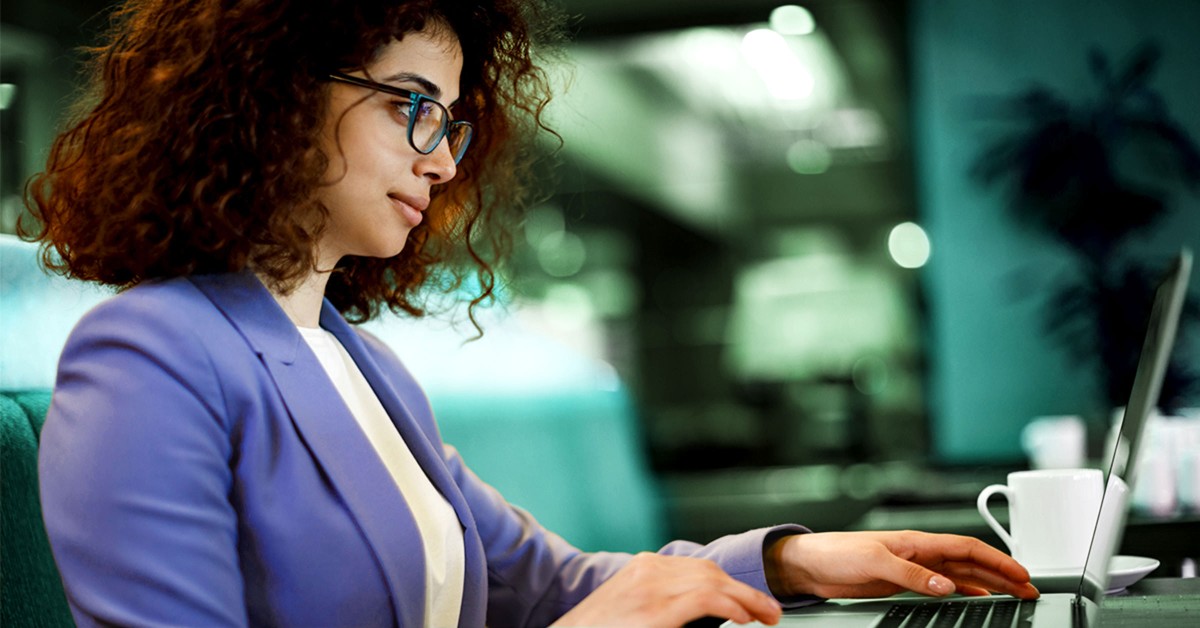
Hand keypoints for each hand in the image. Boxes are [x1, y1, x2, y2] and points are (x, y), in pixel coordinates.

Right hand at [552, 552, 782, 626]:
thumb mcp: (631, 607)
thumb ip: (661, 600)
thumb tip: (700, 612)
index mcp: (643, 567)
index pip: (699, 568)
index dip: (730, 583)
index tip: (748, 600)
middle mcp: (650, 570)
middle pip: (711, 572)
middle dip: (743, 590)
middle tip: (767, 610)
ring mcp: (653, 588)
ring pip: (715, 582)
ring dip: (747, 599)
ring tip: (767, 615)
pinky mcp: (656, 610)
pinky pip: (707, 599)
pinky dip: (733, 606)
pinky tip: (745, 617)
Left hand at [764, 531, 1039, 600]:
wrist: (810, 564)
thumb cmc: (836, 552)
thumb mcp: (875, 562)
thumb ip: (912, 573)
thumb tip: (947, 584)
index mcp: (916, 541)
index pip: (967, 548)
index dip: (997, 560)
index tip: (1021, 573)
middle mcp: (919, 551)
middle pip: (971, 561)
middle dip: (1002, 573)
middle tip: (1028, 588)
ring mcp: (913, 565)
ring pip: (961, 573)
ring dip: (988, 582)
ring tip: (1012, 594)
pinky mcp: (903, 580)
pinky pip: (943, 583)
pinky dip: (964, 589)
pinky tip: (976, 596)